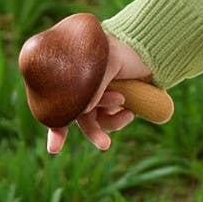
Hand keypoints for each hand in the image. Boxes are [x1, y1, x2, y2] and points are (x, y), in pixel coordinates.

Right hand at [46, 33, 150, 154]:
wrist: (148, 53)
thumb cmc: (125, 51)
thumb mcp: (111, 61)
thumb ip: (97, 85)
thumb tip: (84, 110)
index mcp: (73, 77)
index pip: (58, 101)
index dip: (56, 126)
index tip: (54, 149)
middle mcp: (82, 91)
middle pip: (79, 117)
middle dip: (92, 133)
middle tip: (104, 144)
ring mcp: (97, 100)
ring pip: (97, 122)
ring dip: (112, 122)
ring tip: (128, 114)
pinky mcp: (112, 107)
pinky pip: (111, 120)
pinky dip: (120, 119)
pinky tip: (130, 112)